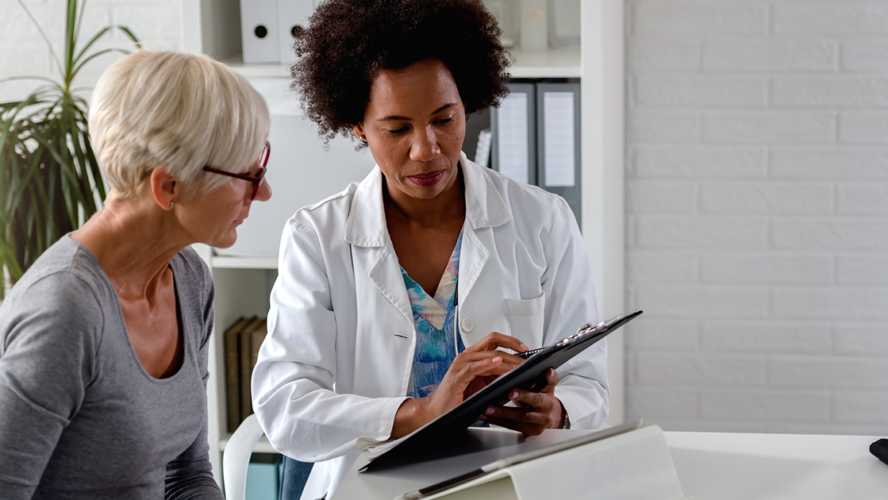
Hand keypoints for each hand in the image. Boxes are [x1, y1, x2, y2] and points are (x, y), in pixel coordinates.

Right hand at [392, 332, 528, 437]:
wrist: (436, 412)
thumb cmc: (458, 400)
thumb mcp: (484, 387)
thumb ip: (498, 379)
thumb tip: (520, 377)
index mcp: (474, 357)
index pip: (494, 340)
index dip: (512, 341)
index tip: (527, 348)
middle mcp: (467, 357)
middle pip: (494, 344)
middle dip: (514, 351)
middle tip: (528, 360)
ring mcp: (461, 365)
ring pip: (488, 355)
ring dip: (506, 360)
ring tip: (520, 365)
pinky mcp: (457, 376)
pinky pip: (474, 367)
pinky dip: (487, 363)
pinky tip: (498, 363)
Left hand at [478, 368, 562, 435]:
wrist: (544, 415)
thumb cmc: (535, 395)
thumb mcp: (536, 383)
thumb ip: (529, 375)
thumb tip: (510, 363)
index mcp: (548, 389)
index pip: (551, 381)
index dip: (550, 377)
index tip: (547, 371)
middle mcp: (547, 404)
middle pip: (536, 400)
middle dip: (522, 395)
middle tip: (510, 392)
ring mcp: (541, 419)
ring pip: (522, 416)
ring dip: (503, 412)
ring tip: (488, 407)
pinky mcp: (532, 430)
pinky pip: (514, 426)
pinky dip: (498, 421)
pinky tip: (487, 416)